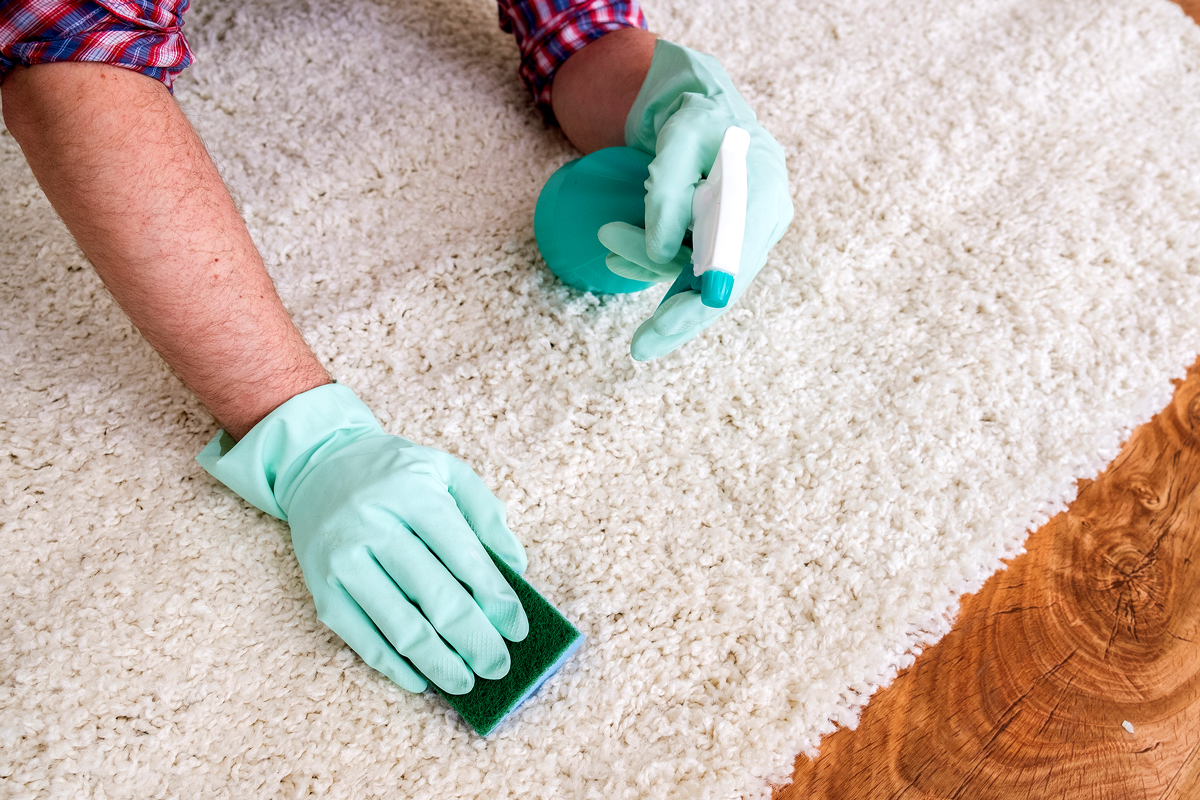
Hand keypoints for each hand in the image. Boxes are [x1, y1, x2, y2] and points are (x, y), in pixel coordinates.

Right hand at [197, 384, 528, 694]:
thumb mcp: (447, 472)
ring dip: (440, 663)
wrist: (319, 466)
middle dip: (475, 640)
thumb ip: (485, 514)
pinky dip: (394, 666)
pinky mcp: (321, 590)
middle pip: (435, 598)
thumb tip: (516, 568)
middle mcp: (373, 527)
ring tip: (468, 682)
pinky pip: (362, 639)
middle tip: (500, 666)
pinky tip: (422, 681)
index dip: (496, 599)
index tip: (518, 630)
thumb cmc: (396, 474)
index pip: (464, 557)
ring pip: (399, 627)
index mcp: (412, 494)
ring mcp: (342, 562)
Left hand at [606, 40, 793, 360]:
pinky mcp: (722, 238)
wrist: (703, 100)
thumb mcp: (679, 137)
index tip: (668, 327)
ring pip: (697, 275)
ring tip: (607, 237)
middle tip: (640, 348)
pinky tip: (618, 259)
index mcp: (763, 194)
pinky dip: (652, 264)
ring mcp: (744, 232)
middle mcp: (762, 220)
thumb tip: (659, 253)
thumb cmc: (694, 111)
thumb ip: (668, 193)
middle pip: (722, 286)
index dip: (701, 302)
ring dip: (647, 263)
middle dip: (677, 316)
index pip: (733, 265)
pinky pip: (689, 266)